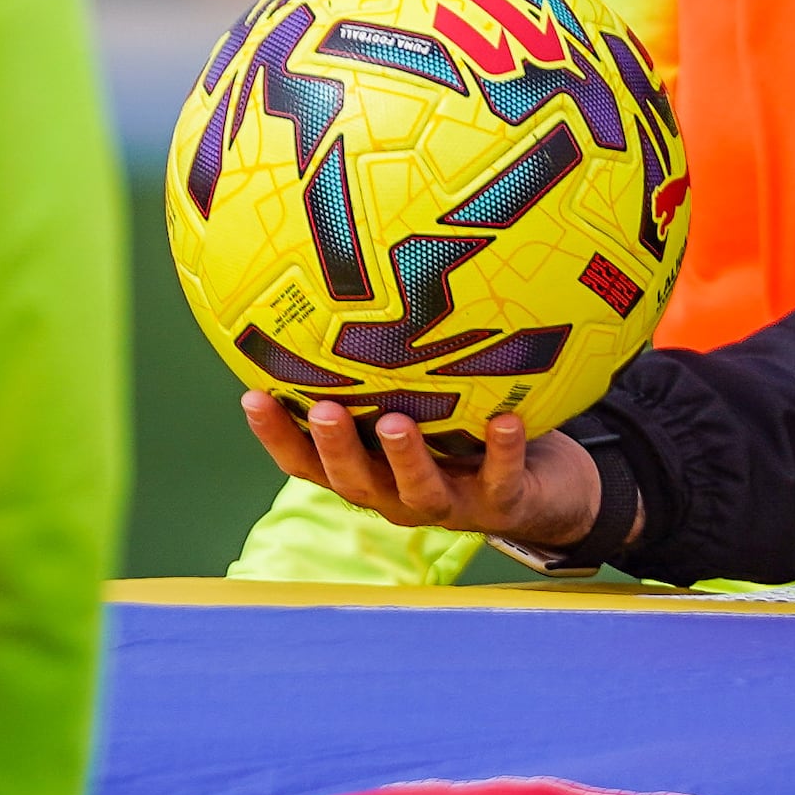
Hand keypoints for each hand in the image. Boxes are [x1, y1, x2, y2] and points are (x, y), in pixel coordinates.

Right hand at [243, 397, 607, 554]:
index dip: (278, 435)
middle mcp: (399, 495)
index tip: (250, 396)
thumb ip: (383, 372)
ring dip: (406, 458)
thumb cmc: (465, 435)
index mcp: (370, 472)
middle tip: (323, 411)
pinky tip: (505, 419)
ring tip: (396, 422)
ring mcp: (450, 504)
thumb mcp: (421, 404)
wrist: (545, 491)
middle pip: (355, 481)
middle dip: (335, 447)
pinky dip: (502, 450)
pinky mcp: (502, 504)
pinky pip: (501, 478)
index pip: (309, 461)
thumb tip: (338, 290)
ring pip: (419, 490)